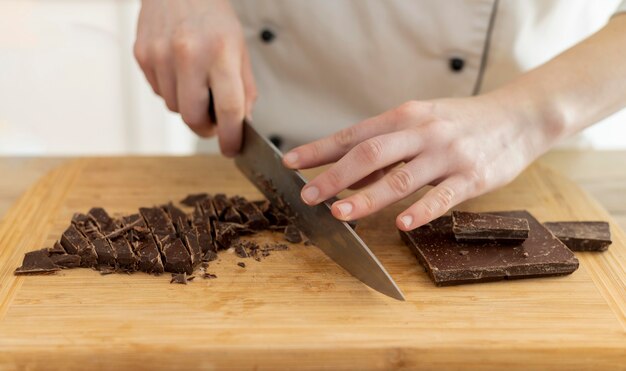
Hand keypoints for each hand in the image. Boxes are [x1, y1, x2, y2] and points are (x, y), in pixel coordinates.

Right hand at [134, 0, 255, 155]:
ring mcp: (160, 55)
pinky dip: (172, 90)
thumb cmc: (213, 18)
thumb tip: (241, 125)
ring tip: (196, 82)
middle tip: (213, 122)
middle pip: (193, 117)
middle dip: (206, 128)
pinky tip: (179, 70)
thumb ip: (244, 90)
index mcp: (221, 52)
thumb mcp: (239, 49)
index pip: (228, 109)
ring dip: (188, 106)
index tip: (232, 148)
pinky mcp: (142, 55)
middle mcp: (189, 54)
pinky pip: (160, 92)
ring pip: (174, 108)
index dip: (231, 137)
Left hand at [283, 94, 557, 229]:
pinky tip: (402, 224)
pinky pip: (443, 196)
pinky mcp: (472, 176)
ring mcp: (447, 154)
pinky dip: (421, 211)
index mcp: (404, 116)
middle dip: (334, 175)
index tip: (291, 163)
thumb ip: (386, 148)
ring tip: (339, 212)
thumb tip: (346, 174)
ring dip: (367, 196)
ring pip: (402, 177)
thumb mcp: (420, 123)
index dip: (320, 149)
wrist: (518, 117)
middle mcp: (422, 132)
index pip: (353, 134)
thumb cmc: (460, 122)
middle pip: (370, 154)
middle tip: (308, 195)